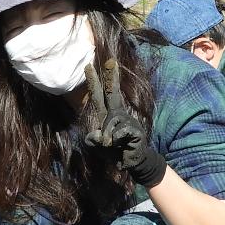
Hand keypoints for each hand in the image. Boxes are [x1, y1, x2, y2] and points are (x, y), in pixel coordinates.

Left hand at [84, 57, 165, 187]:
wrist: (132, 163)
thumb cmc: (115, 152)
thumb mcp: (98, 147)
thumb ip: (93, 140)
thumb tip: (97, 134)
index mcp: (108, 116)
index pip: (100, 96)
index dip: (94, 82)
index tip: (88, 66)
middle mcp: (119, 115)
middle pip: (113, 93)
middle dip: (111, 77)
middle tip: (109, 61)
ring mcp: (129, 121)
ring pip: (112, 121)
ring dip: (108, 135)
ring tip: (111, 146)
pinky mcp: (136, 130)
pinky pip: (120, 132)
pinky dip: (116, 140)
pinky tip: (121, 145)